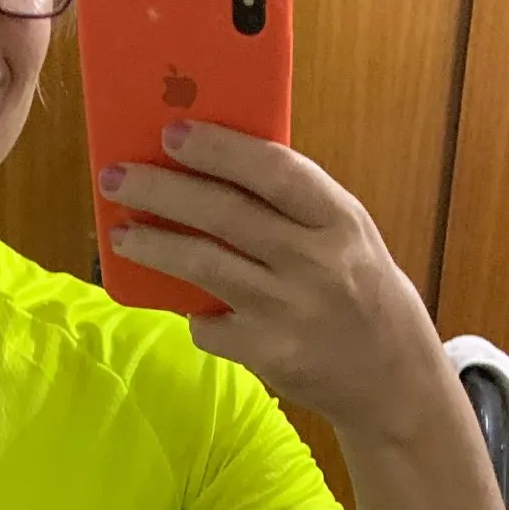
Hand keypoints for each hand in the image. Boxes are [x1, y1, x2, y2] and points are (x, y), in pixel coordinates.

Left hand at [100, 121, 440, 433]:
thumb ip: (293, 206)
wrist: (391, 376)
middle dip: (162, 190)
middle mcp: (315, 261)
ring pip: (203, 266)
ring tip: (120, 233)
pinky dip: (192, 314)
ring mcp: (288, 309)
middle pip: (224, 214)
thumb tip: (212, 168)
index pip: (273, 169)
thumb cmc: (358, 290)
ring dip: (153, 246)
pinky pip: (208, 325)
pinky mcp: (266, 353)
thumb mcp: (346, 235)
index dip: (219, 149)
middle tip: (117, 177)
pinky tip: (186, 305)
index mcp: (339, 218)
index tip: (173, 132)